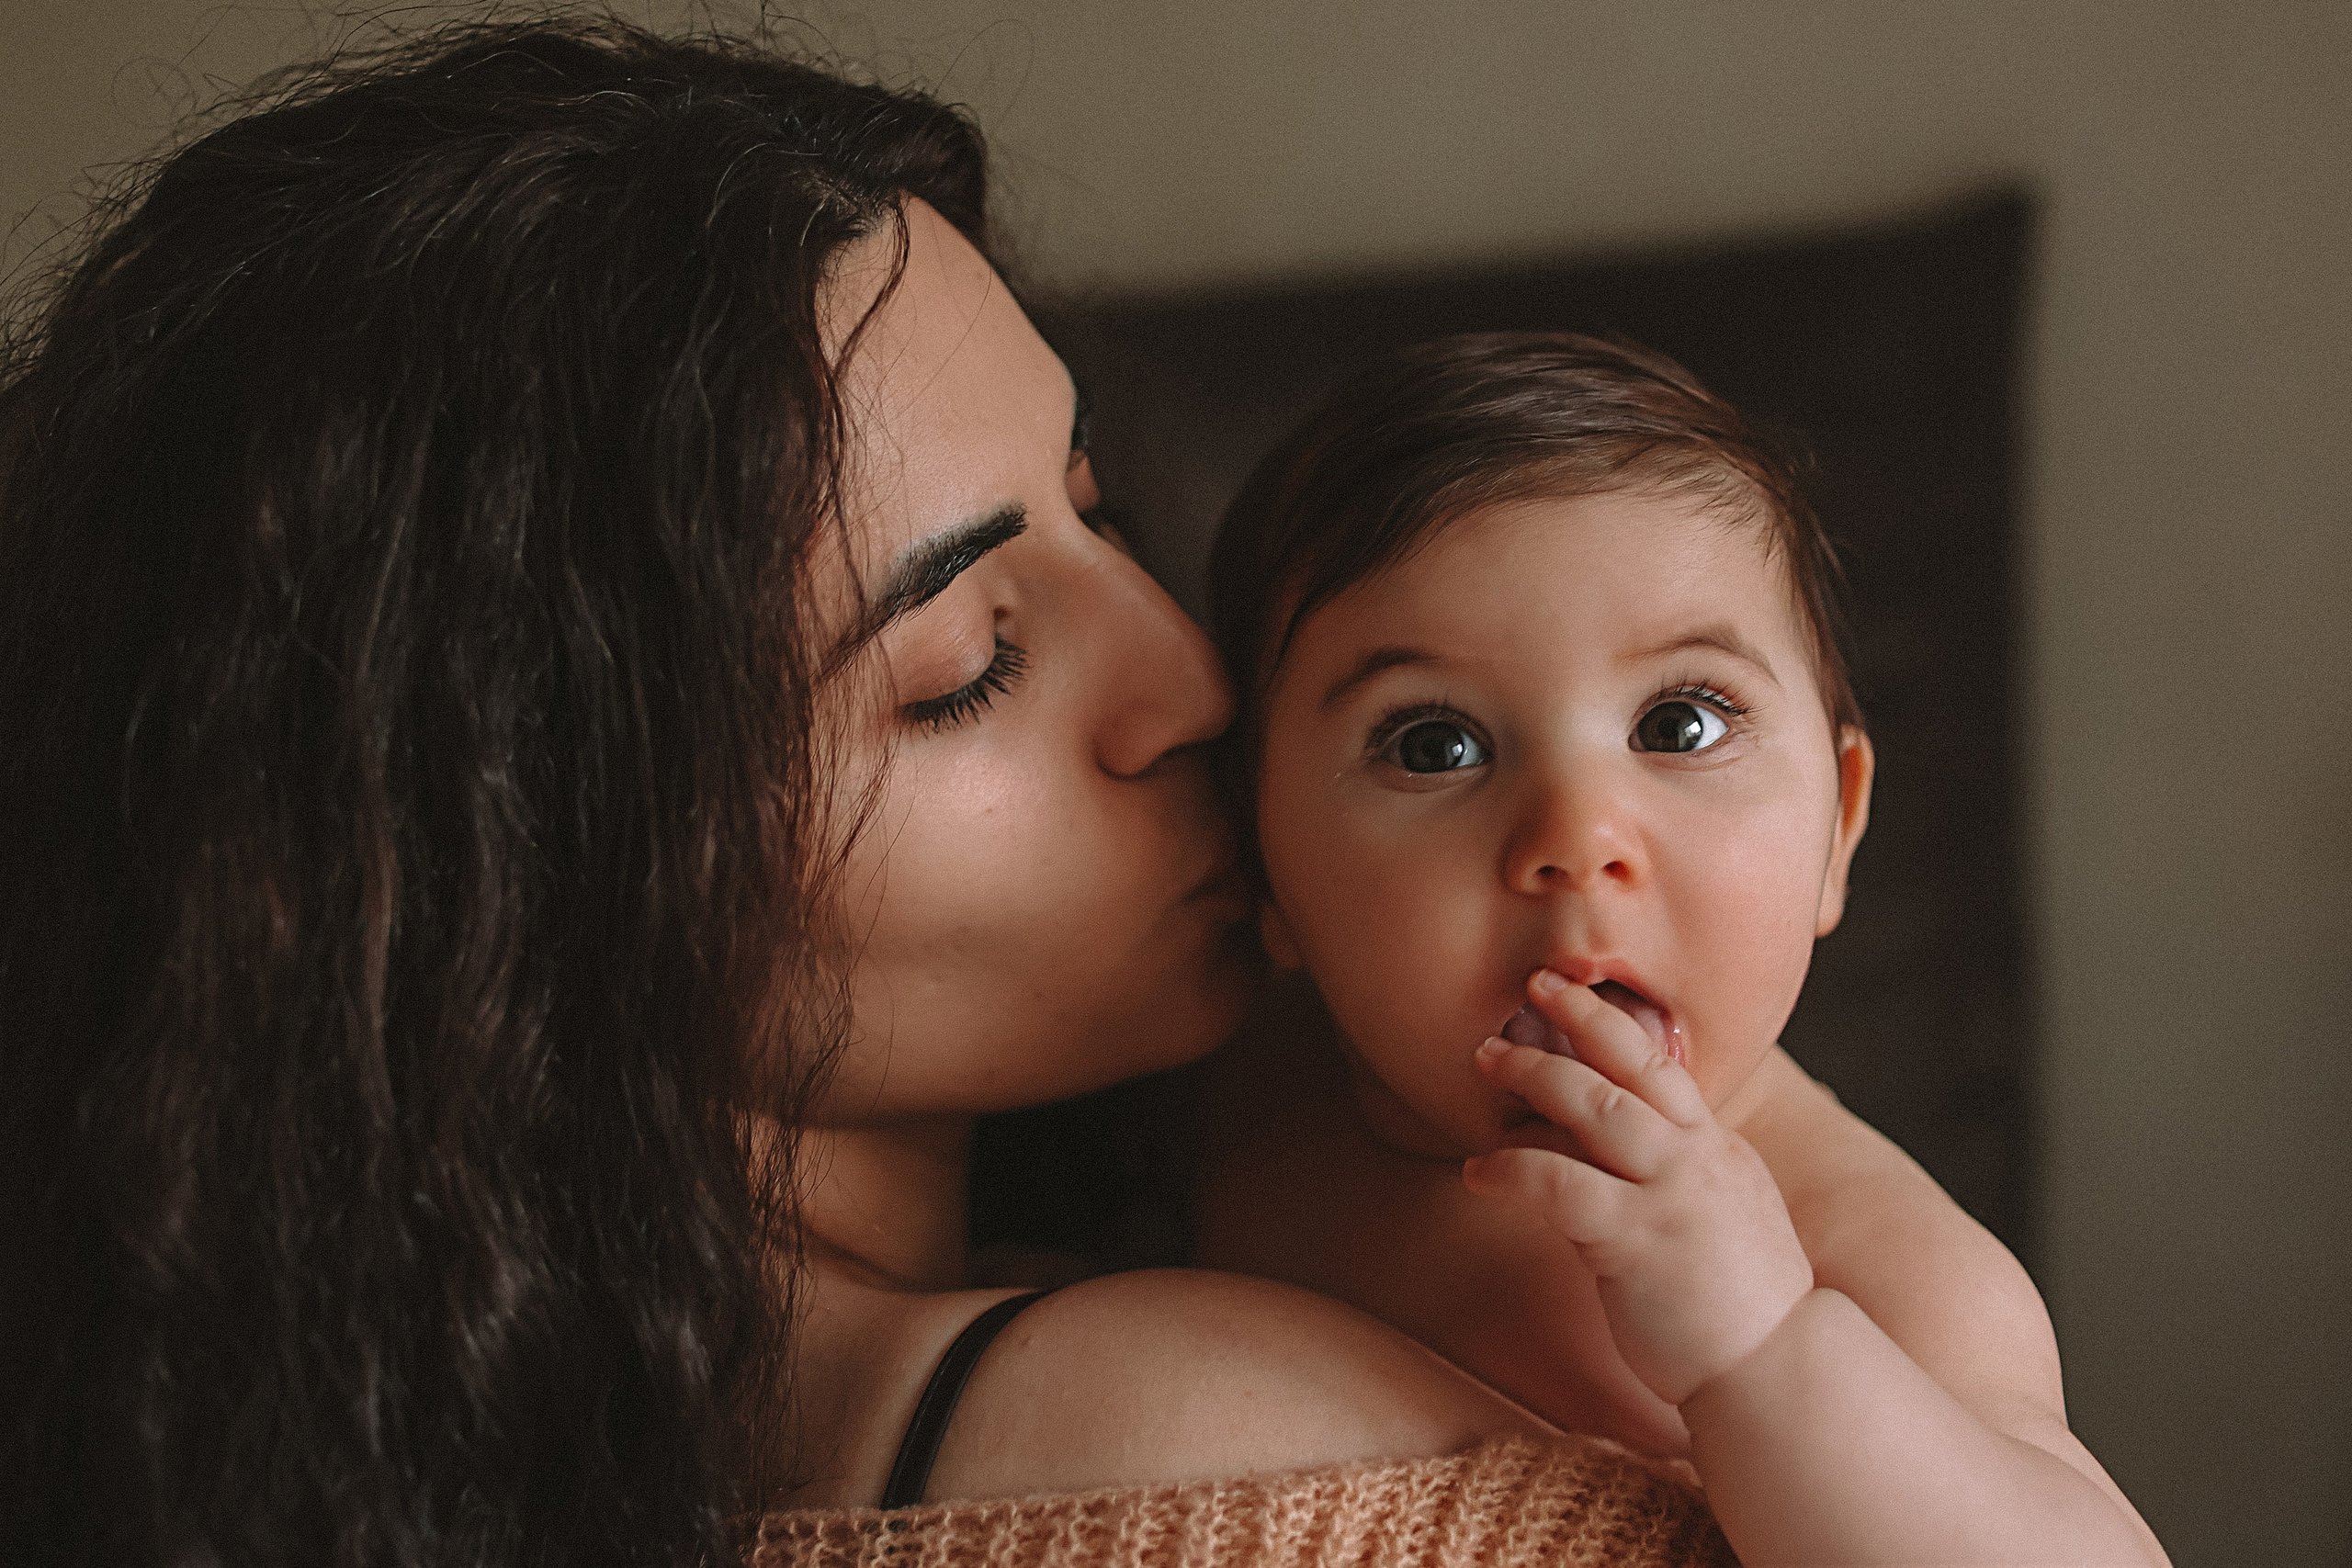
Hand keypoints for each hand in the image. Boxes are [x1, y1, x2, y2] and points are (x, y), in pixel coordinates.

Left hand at [1461, 969, 1813, 1406]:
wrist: (1782, 1372)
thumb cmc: (1740, 1311)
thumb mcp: (1723, 1221)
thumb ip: (1678, 1182)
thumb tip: (1611, 1162)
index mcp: (1720, 1152)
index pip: (1666, 1069)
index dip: (1616, 1027)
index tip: (1574, 996)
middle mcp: (1699, 1159)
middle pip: (1634, 1064)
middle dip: (1579, 1017)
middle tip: (1532, 988)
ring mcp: (1671, 1195)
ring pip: (1598, 1107)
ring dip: (1537, 1075)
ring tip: (1487, 1060)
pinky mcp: (1638, 1240)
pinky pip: (1560, 1185)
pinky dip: (1512, 1169)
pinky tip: (1480, 1172)